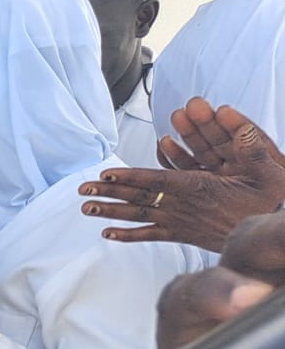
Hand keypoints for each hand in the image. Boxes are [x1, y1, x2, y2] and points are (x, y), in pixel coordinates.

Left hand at [81, 103, 284, 253]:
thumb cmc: (268, 199)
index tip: (105, 174)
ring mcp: (180, 222)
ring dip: (110, 211)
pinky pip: (151, 236)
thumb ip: (249, 143)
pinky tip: (107, 233)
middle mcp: (182, 205)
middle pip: (139, 197)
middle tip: (82, 189)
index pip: (155, 180)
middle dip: (109, 192)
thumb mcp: (264, 169)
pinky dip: (128, 235)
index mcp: (197, 187)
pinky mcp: (183, 235)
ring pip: (139, 215)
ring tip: (85, 207)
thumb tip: (232, 112)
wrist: (269, 235)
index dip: (128, 177)